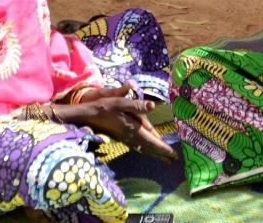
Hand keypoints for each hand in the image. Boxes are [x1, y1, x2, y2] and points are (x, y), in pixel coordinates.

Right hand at [58, 83, 176, 161]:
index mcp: (133, 129)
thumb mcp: (121, 102)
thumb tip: (152, 106)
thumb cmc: (106, 106)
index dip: (163, 148)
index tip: (173, 154)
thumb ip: (137, 105)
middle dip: (161, 153)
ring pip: (143, 148)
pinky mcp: (121, 137)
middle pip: (149, 147)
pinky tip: (147, 149)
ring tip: (164, 157)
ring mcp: (125, 138)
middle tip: (173, 159)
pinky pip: (137, 145)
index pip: (152, 141)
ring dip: (154, 153)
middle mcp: (131, 137)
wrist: (89, 115)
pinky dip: (145, 149)